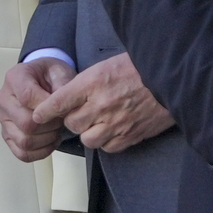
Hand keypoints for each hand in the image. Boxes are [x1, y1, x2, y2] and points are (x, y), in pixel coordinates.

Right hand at [0, 57, 72, 162]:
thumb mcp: (59, 71)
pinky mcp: (8, 135)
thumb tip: (61, 107)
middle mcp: (4, 100)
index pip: (26, 96)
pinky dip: (41, 152)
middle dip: (50, 125)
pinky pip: (22, 153)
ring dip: (47, 139)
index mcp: (14, 78)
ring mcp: (4, 120)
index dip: (47, 106)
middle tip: (61, 119)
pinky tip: (51, 141)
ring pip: (24, 141)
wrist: (43, 81)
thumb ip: (62, 85)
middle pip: (25, 123)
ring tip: (57, 129)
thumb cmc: (50, 76)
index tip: (60, 106)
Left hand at [49, 54, 174, 155]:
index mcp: (94, 82)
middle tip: (81, 113)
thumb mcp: (109, 64)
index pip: (59, 101)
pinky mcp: (131, 136)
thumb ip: (87, 82)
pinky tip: (113, 130)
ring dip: (89, 132)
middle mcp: (102, 104)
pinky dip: (107, 141)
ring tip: (98, 122)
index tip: (38, 115)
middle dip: (73, 120)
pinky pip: (108, 147)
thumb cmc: (141, 67)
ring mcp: (117, 123)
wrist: (174, 79)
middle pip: (71, 124)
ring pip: (88, 139)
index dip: (46, 110)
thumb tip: (68, 95)